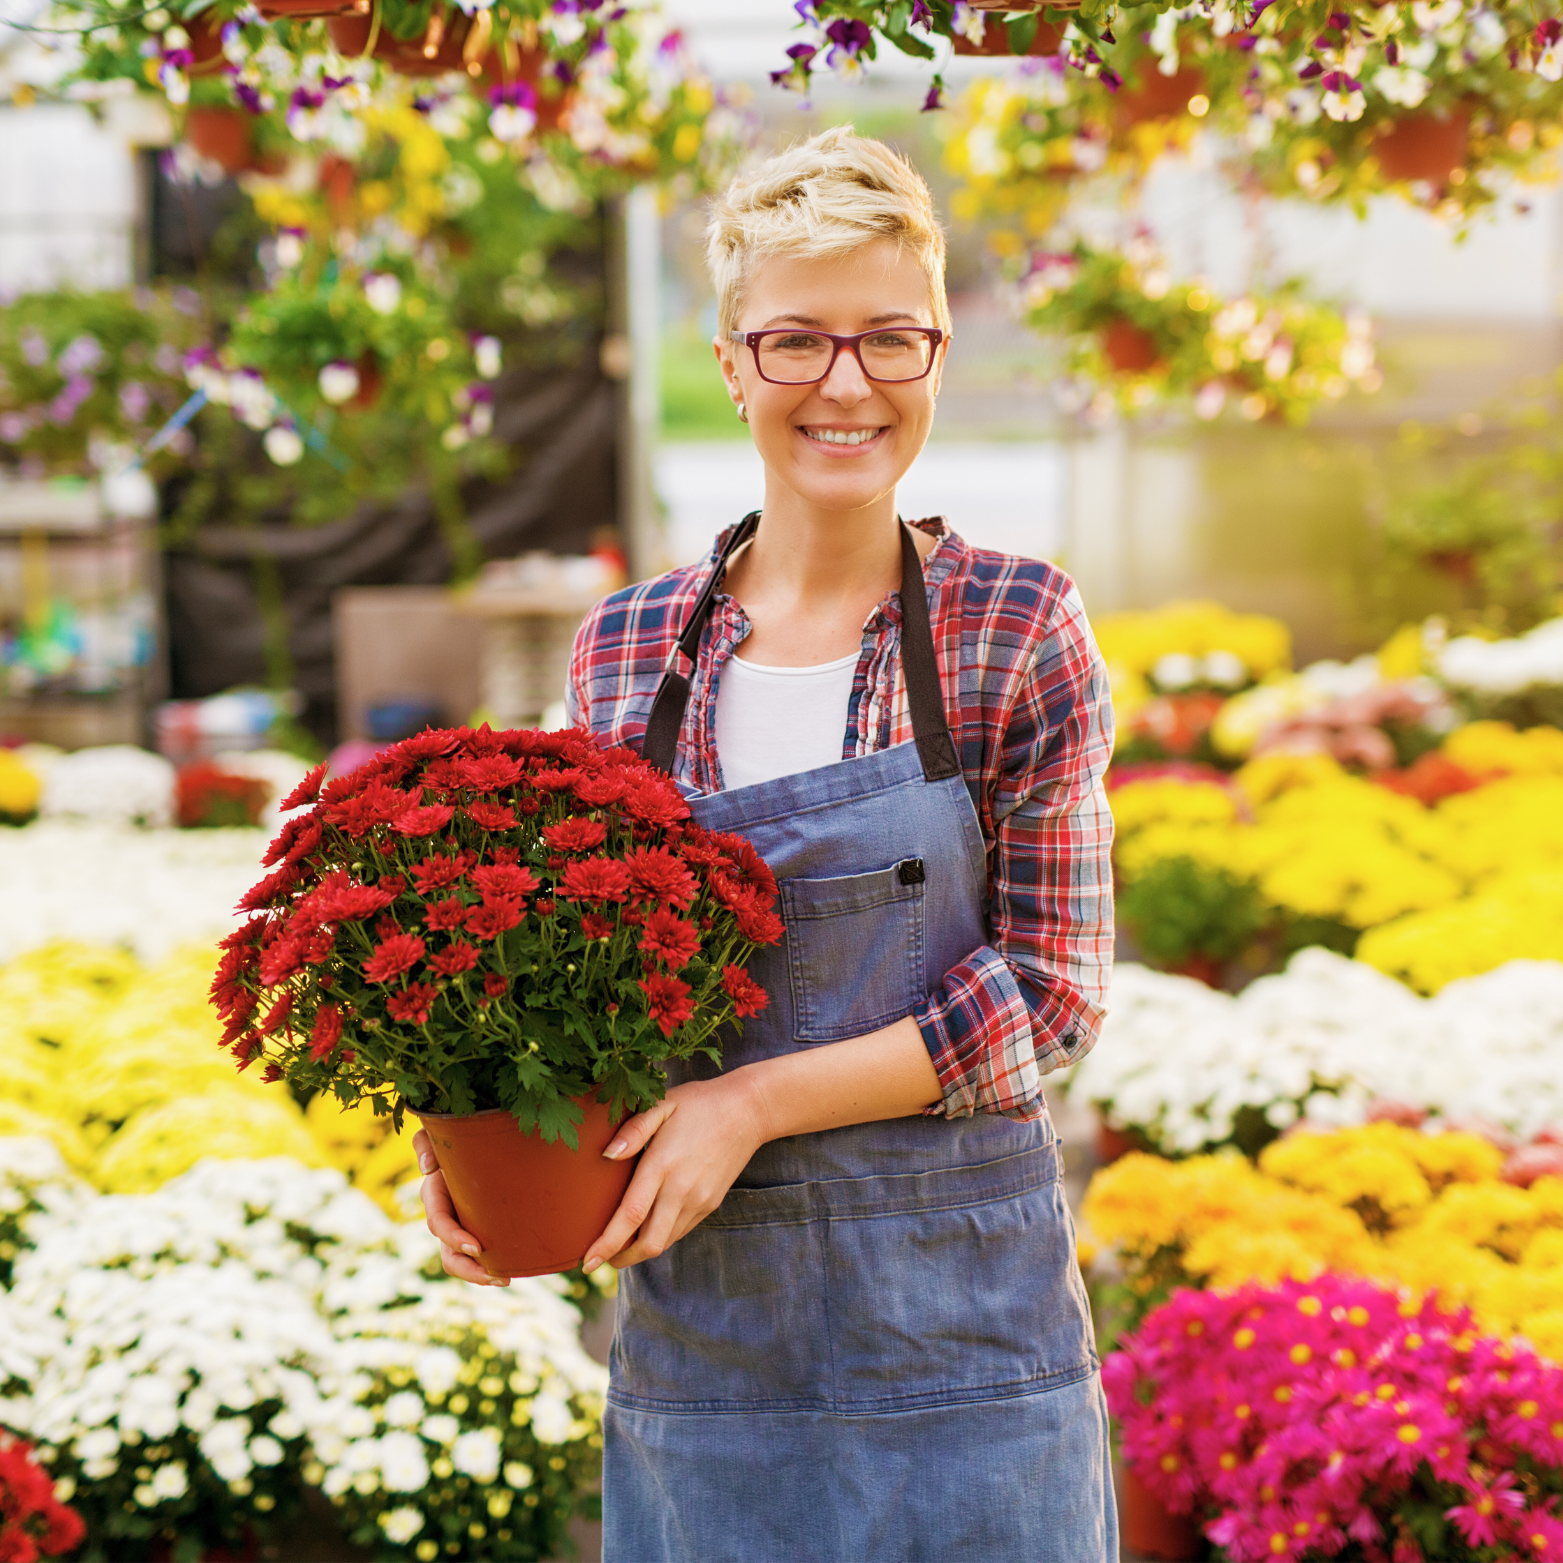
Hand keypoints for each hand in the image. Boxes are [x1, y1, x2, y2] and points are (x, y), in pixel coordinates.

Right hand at [414, 1128, 509, 1286]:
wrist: (476, 1142)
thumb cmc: (457, 1136)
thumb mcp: (437, 1135)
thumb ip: (425, 1143)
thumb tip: (427, 1168)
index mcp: (435, 1194)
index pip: (438, 1223)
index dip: (453, 1238)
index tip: (475, 1248)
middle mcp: (445, 1215)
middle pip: (448, 1254)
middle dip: (469, 1270)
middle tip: (496, 1276)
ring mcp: (460, 1225)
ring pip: (462, 1261)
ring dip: (480, 1275)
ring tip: (504, 1278)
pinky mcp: (476, 1228)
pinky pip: (478, 1255)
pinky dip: (490, 1266)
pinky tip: (511, 1270)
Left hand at [581, 1073, 769, 1272]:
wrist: (748, 1110)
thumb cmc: (699, 1103)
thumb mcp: (663, 1104)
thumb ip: (633, 1130)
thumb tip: (606, 1155)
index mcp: (663, 1165)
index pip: (630, 1216)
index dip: (607, 1243)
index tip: (588, 1261)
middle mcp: (681, 1190)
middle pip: (648, 1243)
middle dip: (621, 1258)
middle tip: (600, 1257)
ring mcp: (699, 1200)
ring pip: (665, 1242)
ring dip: (640, 1250)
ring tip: (619, 1245)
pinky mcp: (710, 1204)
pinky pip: (679, 1231)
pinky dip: (660, 1236)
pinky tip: (647, 1226)